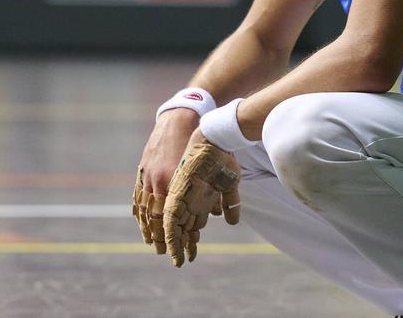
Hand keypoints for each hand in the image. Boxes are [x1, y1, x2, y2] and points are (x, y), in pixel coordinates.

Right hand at [133, 108, 198, 254]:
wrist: (182, 117)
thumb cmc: (201, 143)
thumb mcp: (209, 168)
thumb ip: (212, 192)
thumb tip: (217, 216)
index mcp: (174, 182)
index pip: (170, 218)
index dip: (174, 236)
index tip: (178, 250)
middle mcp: (158, 180)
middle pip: (154, 217)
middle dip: (158, 237)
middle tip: (162, 251)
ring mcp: (148, 175)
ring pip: (143, 208)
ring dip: (146, 227)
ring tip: (150, 242)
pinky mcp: (143, 169)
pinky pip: (138, 194)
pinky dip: (138, 210)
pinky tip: (140, 220)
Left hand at [163, 134, 239, 266]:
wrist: (215, 139)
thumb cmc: (224, 159)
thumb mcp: (229, 186)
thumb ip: (230, 204)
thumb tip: (231, 222)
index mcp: (198, 199)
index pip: (192, 225)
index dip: (190, 241)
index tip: (191, 255)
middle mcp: (188, 199)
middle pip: (182, 228)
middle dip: (182, 247)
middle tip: (181, 262)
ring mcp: (182, 196)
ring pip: (174, 226)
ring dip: (175, 244)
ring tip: (175, 259)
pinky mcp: (178, 192)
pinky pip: (171, 216)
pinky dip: (171, 232)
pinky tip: (171, 244)